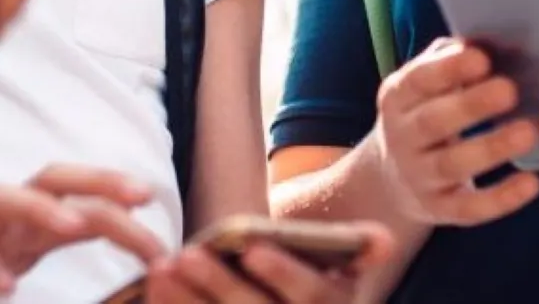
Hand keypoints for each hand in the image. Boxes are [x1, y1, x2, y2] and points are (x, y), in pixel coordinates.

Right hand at [0, 166, 164, 301]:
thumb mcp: (28, 243)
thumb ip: (69, 232)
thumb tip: (128, 221)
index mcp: (30, 215)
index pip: (78, 189)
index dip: (114, 189)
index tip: (154, 200)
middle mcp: (4, 216)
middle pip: (49, 178)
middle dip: (95, 179)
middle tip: (138, 196)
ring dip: (39, 206)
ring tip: (73, 225)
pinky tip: (6, 286)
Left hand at [145, 225, 392, 303]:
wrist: (289, 303)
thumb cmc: (312, 279)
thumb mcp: (341, 266)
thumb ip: (354, 249)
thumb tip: (383, 241)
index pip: (313, 296)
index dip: (286, 274)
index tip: (255, 248)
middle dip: (221, 287)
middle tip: (186, 254)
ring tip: (160, 271)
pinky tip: (154, 296)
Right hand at [367, 38, 538, 226]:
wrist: (390, 177)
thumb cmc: (424, 113)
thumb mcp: (424, 85)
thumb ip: (448, 61)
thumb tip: (486, 40)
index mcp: (397, 97)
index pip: (418, 81)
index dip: (448, 70)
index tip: (483, 58)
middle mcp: (401, 138)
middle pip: (433, 123)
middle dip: (471, 106)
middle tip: (510, 90)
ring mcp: (418, 177)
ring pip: (451, 165)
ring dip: (490, 148)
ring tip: (528, 132)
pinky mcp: (439, 210)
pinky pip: (469, 209)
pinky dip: (501, 199)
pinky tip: (533, 183)